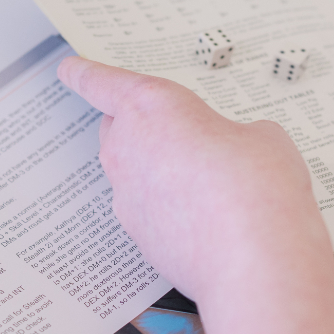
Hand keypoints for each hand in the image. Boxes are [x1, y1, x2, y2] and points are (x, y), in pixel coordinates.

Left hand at [56, 57, 328, 306]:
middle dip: (141, 125)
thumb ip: (238, 134)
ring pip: (133, 172)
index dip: (85, 74)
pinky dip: (169, 209)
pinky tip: (210, 217)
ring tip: (209, 180)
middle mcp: (129, 150)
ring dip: (158, 170)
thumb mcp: (264, 137)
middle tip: (182, 130)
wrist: (252, 264)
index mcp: (152, 107)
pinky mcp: (140, 238)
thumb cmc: (257, 190)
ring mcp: (129, 198)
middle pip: (118, 128)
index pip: (103, 83)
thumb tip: (238, 151)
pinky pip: (148, 211)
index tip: (69, 69)